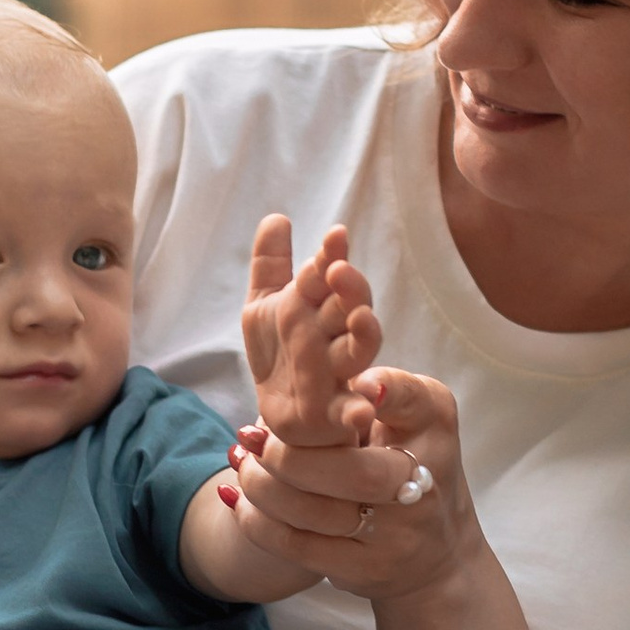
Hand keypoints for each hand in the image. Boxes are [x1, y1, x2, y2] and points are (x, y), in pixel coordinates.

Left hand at [225, 360, 480, 601]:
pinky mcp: (364, 569)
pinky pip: (297, 546)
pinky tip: (239, 497)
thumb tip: (345, 378)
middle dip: (289, 455)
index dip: (386, 390)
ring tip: (242, 462)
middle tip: (252, 438)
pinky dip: (258, 520)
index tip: (358, 386)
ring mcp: (394, 535)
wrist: (437, 554)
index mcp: (433, 430)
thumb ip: (386, 387)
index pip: (414, 402)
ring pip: (314, 512)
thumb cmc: (414, 464)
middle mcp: (423, 486)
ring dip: (262, 485)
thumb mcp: (416, 416)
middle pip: (353, 472)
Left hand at [239, 215, 378, 452]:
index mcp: (317, 307)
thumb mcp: (266, 305)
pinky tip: (363, 412)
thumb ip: (272, 264)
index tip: (334, 235)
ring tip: (360, 317)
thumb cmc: (283, 352)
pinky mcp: (336, 413)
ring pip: (357, 350)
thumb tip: (277, 217)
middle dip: (348, 289)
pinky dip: (360, 411)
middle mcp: (332, 336)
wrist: (284, 411)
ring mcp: (337, 373)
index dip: (330, 256)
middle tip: (338, 270)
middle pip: (348, 307)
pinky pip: (353, 411)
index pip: (326, 275)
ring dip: (363, 334)